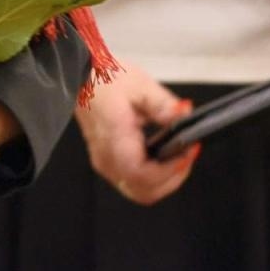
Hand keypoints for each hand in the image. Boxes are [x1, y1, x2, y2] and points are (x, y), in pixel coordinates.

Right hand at [75, 65, 196, 205]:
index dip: (170, 170)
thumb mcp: (139, 85)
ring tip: (179, 156)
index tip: (188, 151)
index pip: (142, 174)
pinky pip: (134, 182)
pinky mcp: (109, 161)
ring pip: (140, 191)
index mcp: (113, 140)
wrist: (81, 78)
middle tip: (188, 155)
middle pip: (144, 192)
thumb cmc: (104, 79)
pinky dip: (155, 176)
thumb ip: (164, 105)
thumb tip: (184, 116)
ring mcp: (106, 163)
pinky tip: (164, 156)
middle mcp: (107, 159)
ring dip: (165, 180)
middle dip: (172, 179)